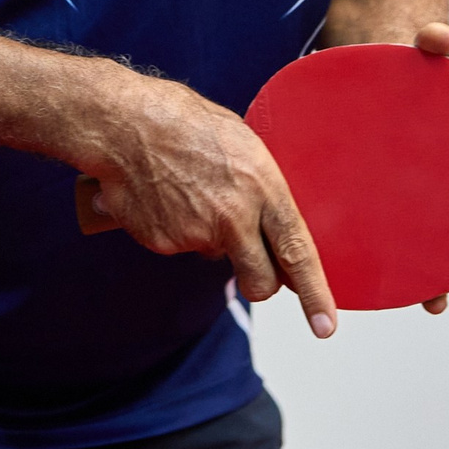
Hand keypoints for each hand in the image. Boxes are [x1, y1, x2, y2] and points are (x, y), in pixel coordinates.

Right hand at [79, 68, 337, 338]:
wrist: (125, 123)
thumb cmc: (185, 122)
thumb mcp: (243, 145)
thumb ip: (262, 190)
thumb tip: (273, 226)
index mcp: (263, 188)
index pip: (297, 252)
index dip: (313, 293)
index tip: (324, 326)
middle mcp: (234, 218)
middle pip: (261, 281)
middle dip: (261, 282)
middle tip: (253, 267)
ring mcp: (196, 234)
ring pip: (215, 257)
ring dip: (209, 237)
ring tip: (190, 191)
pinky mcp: (163, 242)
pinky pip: (179, 246)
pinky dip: (174, 228)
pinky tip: (165, 196)